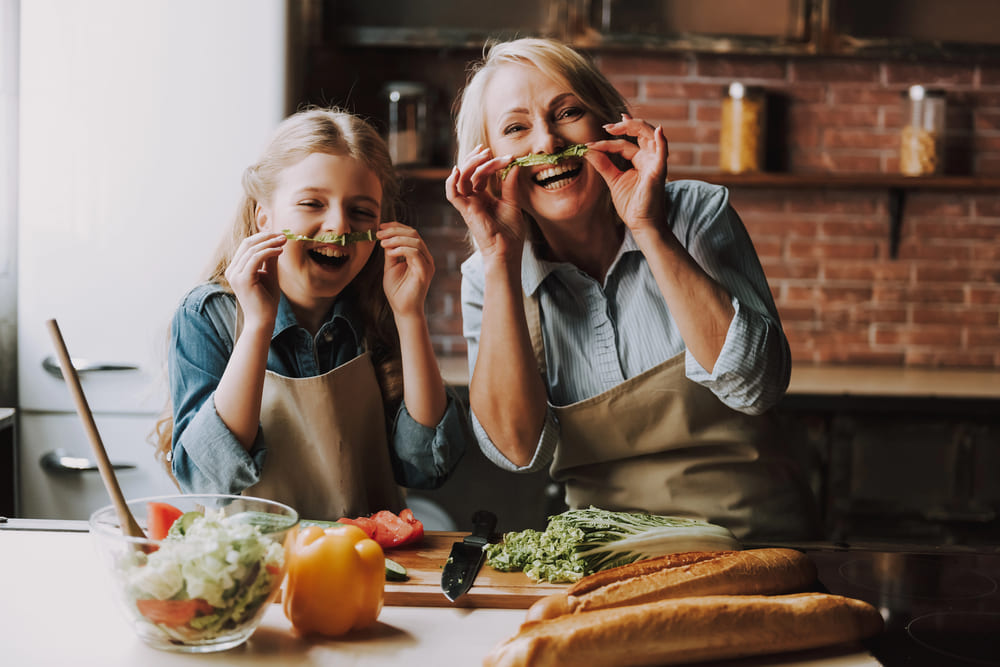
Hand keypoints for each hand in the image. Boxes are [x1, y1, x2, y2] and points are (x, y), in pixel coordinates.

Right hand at [224, 231, 283, 330]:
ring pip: (252, 250)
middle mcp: (232, 270)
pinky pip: (255, 258)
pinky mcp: (242, 279)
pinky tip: (280, 251)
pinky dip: (269, 252)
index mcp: (236, 268)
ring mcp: (235, 275)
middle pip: (247, 244)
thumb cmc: (266, 300)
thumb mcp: (269, 275)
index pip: (247, 245)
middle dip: (267, 237)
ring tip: (284, 241)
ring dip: (270, 243)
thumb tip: (276, 242)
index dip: (263, 237)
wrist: (263, 320)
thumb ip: (270, 259)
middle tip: (283, 235)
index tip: (280, 235)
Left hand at [379, 222, 433, 319]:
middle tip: (379, 233)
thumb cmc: (397, 291)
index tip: (380, 227)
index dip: (395, 227)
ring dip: (396, 239)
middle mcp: (425, 257)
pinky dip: (401, 249)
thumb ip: (391, 252)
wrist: (403, 309)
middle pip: (413, 234)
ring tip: (383, 243)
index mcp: (418, 255)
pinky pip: (415, 253)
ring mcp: (427, 264)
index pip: (410, 234)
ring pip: (415, 241)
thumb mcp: (390, 266)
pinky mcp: (425, 272)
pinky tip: (390, 252)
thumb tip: (386, 238)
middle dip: (394, 231)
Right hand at [445, 145, 525, 262]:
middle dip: (477, 158)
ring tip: (483, 155)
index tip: (506, 156)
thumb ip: (510, 184)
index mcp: (483, 197)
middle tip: (488, 150)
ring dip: (470, 164)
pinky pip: (452, 194)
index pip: (481, 174)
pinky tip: (458, 169)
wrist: (507, 250)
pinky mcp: (466, 211)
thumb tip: (514, 165)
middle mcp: (473, 199)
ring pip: (462, 178)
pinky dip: (451, 182)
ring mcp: (468, 204)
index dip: (490, 162)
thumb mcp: (513, 203)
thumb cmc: (510, 232)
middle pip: (469, 172)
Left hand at [585, 114, 668, 235]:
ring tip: (619, 124)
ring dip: (636, 126)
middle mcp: (649, 158)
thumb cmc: (631, 204)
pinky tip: (658, 130)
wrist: (641, 224)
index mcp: (639, 160)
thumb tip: (588, 150)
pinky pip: (663, 152)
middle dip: (623, 127)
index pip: (623, 144)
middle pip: (640, 133)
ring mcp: (655, 163)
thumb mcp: (613, 180)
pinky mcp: (659, 171)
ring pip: (650, 135)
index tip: (588, 145)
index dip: (606, 143)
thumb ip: (603, 164)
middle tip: (606, 127)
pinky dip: (662, 140)